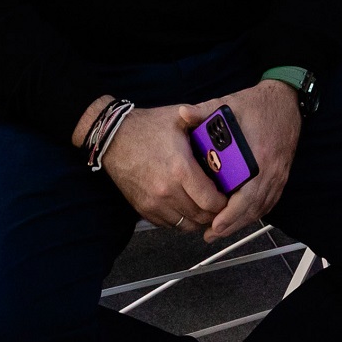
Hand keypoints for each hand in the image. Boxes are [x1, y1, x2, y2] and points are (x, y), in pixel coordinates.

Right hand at [100, 105, 226, 235]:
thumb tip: (224, 122)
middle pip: (201, 216)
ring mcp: (154, 203)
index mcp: (180, 169)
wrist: (114, 137)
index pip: (211, 201)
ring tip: (203, 205)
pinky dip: (180, 219)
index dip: (224, 202)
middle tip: (219, 201)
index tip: (228, 195)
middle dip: (214, 212)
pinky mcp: (143, 209)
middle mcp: (167, 191)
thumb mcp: (179, 116)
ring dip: (198, 218)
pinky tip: (185, 206)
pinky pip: (169, 225)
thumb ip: (203, 119)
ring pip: (186, 225)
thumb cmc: (148, 127)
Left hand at [191, 81, 301, 242]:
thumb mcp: (229, 104)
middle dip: (232, 224)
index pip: (247, 195)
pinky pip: (269, 201)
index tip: (214, 223)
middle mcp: (271, 170)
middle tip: (211, 234)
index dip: (231, 213)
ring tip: (220, 231)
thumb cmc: (258, 104)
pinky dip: (254, 212)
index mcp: (258, 156)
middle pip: (254, 207)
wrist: (287, 100)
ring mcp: (279, 174)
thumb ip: (204, 110)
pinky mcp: (282, 175)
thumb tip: (182, 114)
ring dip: (242, 222)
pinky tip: (241, 218)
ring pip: (262, 207)